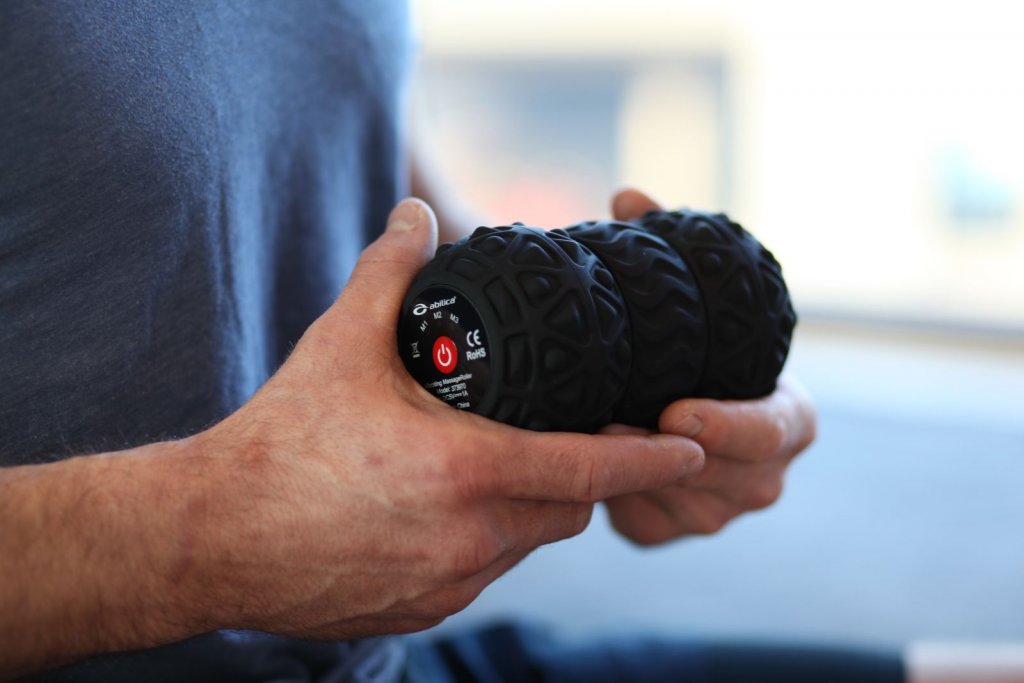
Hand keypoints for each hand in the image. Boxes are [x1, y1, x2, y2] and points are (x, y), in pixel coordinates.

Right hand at [193, 197, 704, 638]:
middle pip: (568, 511)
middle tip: (567, 441)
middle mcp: (470, 538)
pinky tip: (450, 514)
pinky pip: (483, 574)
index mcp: (468, 472)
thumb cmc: (280, 440)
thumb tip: (414, 213)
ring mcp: (448, 583)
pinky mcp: (422, 611)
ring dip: (532, 510)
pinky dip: (488, 542)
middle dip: (581, 478)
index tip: (693, 447)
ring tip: (500, 470)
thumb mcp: (339, 345)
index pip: (590, 468)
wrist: (210, 537)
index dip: (649, 457)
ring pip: (528, 546)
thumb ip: (390, 273)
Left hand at [601, 188, 816, 544]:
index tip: (676, 409)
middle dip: (663, 451)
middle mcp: (763, 473)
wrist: (667, 414)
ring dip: (632, 473)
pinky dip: (612, 495)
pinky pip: (641, 523)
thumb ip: (664, 246)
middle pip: (724, 477)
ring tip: (589, 433)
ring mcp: (719, 511)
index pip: (774, 430)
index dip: (728, 426)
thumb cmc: (690, 351)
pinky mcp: (669, 531)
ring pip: (676, 502)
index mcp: (787, 418)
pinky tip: (587, 462)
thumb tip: (629, 196)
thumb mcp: (687, 306)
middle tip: (606, 421)